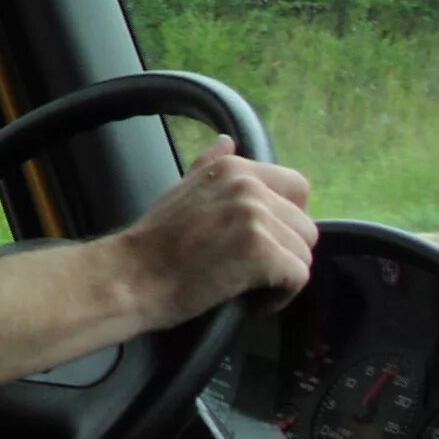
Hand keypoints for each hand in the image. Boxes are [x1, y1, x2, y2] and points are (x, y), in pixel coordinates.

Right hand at [114, 136, 316, 329]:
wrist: (134, 276)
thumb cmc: (154, 242)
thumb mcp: (181, 189)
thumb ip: (210, 165)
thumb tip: (227, 141)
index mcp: (233, 169)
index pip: (297, 187)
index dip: (287, 218)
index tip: (263, 239)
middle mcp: (248, 186)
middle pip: (304, 226)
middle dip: (284, 251)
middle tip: (248, 267)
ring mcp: (255, 217)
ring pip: (303, 253)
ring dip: (281, 275)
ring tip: (247, 283)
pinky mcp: (262, 251)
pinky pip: (298, 276)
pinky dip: (280, 295)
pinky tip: (251, 297)